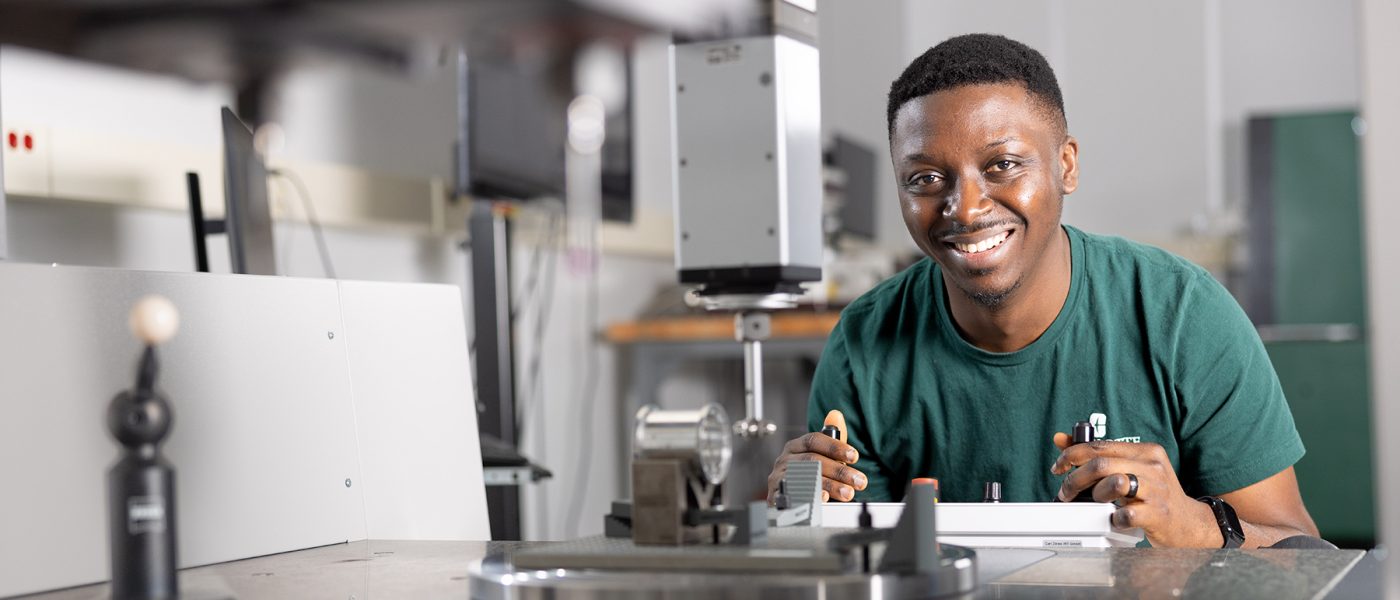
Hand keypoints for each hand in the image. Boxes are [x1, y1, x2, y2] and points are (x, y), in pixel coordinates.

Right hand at [768, 413, 867, 502]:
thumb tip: (836, 414)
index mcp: (795, 446)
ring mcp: (778, 478)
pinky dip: (810, 495)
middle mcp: (784, 460)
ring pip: (805, 477)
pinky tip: (825, 497)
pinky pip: (793, 495)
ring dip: (830, 485)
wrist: (789, 498)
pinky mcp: (775, 496)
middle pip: (812, 460)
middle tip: (859, 480)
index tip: (854, 456)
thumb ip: (831, 438)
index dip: (835, 447)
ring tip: (848, 492)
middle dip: (839, 471)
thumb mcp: (821, 456)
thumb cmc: (808, 474)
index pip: (813, 440)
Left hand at [1050, 433, 1217, 547]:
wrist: (1187, 523)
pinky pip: (1126, 514)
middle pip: (1101, 464)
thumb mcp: (1130, 468)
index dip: (1071, 455)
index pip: (1099, 445)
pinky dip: (1114, 518)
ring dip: (1096, 496)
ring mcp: (1157, 490)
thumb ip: (1099, 454)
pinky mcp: (1158, 514)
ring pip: (1114, 484)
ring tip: (1096, 503)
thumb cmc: (1153, 494)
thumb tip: (1061, 438)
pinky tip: (1116, 519)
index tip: (1059, 467)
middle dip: (1075, 479)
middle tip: (1066, 493)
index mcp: (1145, 451)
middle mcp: (1152, 466)